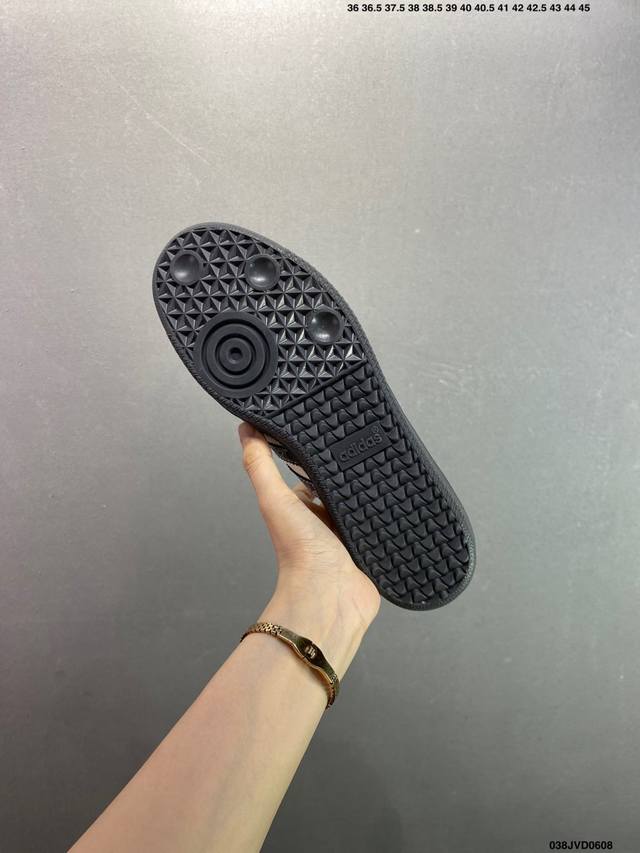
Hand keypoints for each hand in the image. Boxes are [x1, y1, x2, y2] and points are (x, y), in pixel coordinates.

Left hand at [239, 423, 379, 676]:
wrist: (331, 596)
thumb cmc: (299, 551)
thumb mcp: (275, 501)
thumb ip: (259, 466)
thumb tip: (244, 428)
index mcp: (300, 507)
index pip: (311, 472)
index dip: (319, 452)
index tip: (332, 424)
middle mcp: (324, 519)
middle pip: (340, 485)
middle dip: (352, 468)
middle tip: (368, 440)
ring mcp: (350, 533)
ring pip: (363, 501)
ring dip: (373, 487)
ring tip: (387, 459)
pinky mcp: (372, 544)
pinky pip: (383, 521)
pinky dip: (390, 509)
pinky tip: (401, 492)